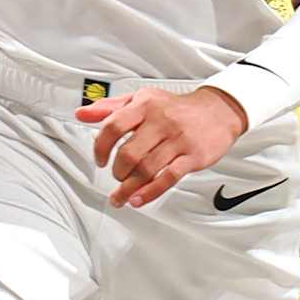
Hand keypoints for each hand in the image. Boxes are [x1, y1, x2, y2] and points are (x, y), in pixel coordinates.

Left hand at [77, 84, 246, 207]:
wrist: (218, 110)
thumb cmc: (175, 108)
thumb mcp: (141, 100)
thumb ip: (110, 108)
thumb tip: (81, 113)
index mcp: (144, 106)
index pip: (113, 126)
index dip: (100, 147)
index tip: (100, 159)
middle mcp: (160, 121)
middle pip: (128, 153)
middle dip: (117, 171)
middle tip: (116, 176)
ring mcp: (178, 140)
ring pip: (146, 169)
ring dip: (129, 188)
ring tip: (121, 196)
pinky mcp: (192, 157)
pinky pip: (168, 178)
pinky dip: (150, 192)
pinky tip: (138, 199)